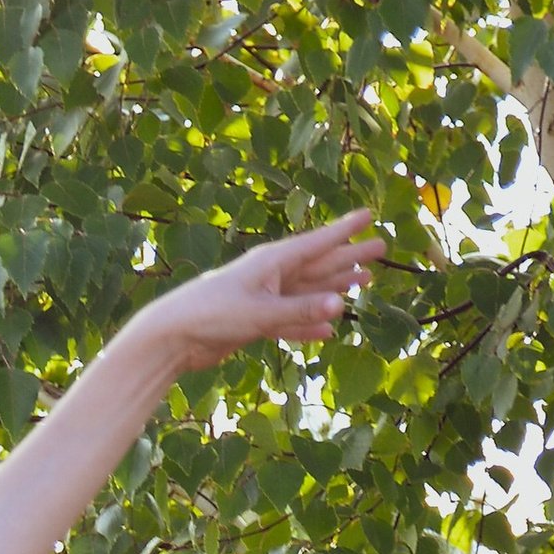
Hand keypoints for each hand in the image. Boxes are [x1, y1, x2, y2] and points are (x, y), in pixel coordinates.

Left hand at [133, 211, 383, 373]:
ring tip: (363, 281)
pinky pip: (291, 320)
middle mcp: (271, 276)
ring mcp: (264, 299)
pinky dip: (310, 323)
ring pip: (308, 292)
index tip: (368, 215)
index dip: (344, 230)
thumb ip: (299, 311)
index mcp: (272, 261)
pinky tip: (329, 327)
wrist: (174, 338)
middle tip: (380, 247)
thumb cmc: (212, 314)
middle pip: (319, 264)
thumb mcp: (259, 312)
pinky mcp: (255, 322)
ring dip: (335, 288)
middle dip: (349, 257)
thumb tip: (340, 307)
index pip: (317, 242)